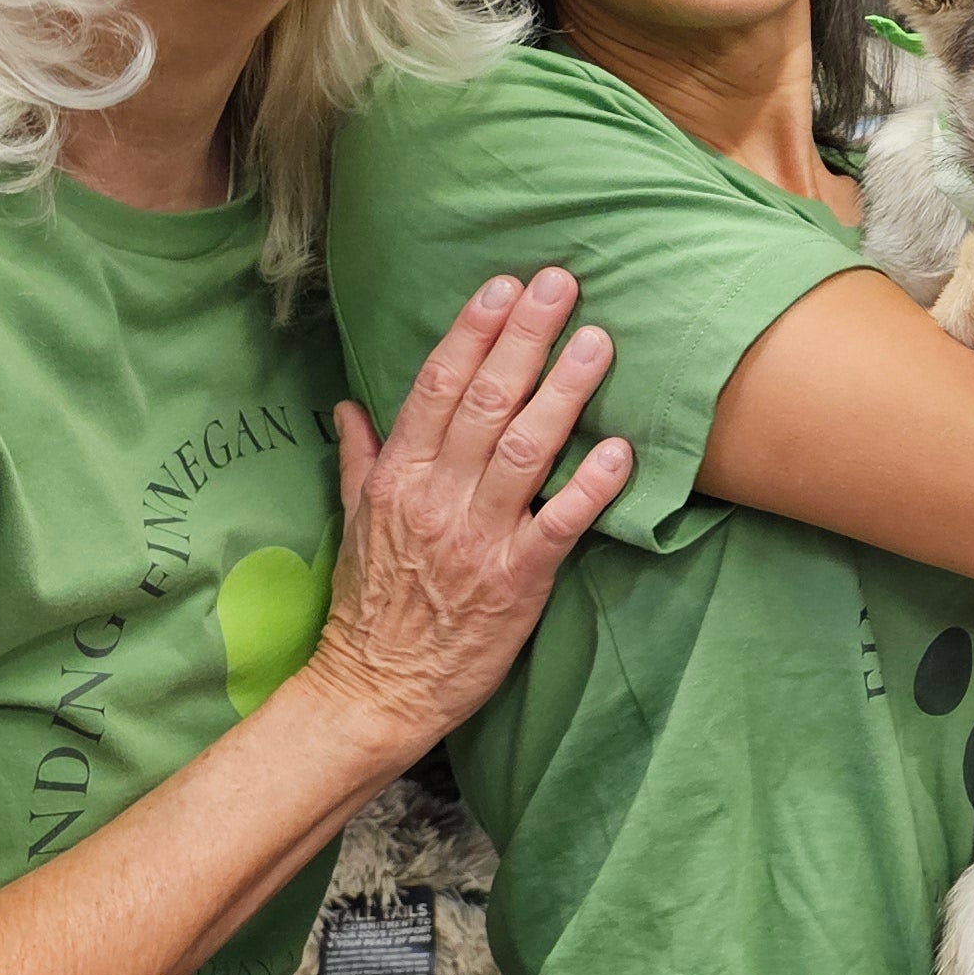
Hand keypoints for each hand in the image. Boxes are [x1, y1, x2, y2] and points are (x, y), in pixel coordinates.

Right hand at [300, 270, 628, 758]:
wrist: (375, 690)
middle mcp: (436, 498)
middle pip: (484, 400)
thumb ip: (360, 460)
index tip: (501, 286)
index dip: (471, 332)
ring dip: (563, 392)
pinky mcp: (517, 581)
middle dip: (524, 337)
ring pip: (523, 448)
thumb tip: (351, 407)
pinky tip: (622, 448)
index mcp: (397, 477)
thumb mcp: (354, 525)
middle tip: (561, 283)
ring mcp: (477, 538)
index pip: (434, 387)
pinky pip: (559, 523)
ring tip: (596, 342)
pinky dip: (590, 485)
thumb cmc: (369, 606)